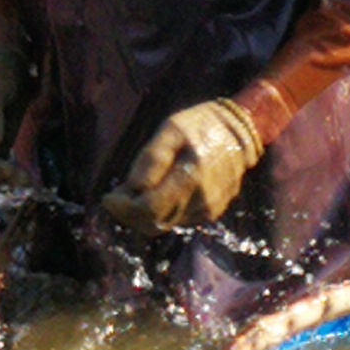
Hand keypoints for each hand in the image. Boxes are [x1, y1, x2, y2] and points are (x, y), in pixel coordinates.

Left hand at [117, 98, 264, 232]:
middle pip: (154, 222)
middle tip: (115, 198)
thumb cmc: (199, 125)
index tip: (108, 198)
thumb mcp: (172, 129)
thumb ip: (152, 158)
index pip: (149, 207)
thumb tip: (135, 187)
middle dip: (129, 214)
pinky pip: (178, 219)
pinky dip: (162, 212)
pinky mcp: (212, 212)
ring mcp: (209, 208)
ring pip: (165, 224)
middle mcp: (202, 198)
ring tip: (132, 194)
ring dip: (144, 214)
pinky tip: (154, 195)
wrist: (241, 130)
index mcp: (191, 175)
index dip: (124, 207)